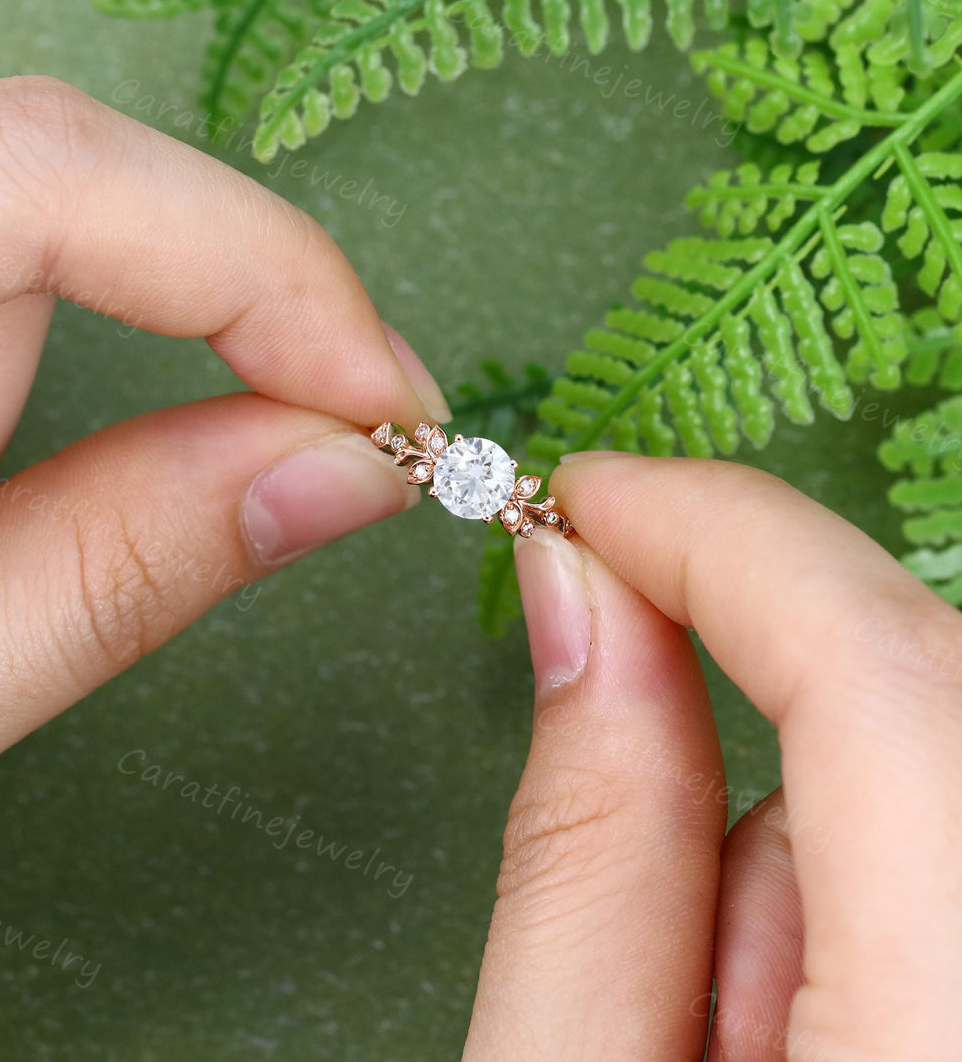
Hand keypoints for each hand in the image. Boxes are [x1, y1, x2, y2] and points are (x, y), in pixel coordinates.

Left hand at [0, 75, 449, 801]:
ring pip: (54, 218)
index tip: (382, 398)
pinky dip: (125, 324)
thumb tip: (341, 471)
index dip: (251, 262)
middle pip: (69, 176)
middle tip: (380, 426)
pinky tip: (170, 421)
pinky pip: (16, 255)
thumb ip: (110, 568)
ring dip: (187, 320)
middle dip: (252, 292)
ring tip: (290, 442)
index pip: (42, 175)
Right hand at [463, 454, 961, 1060]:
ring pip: (936, 780)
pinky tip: (803, 1036)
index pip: (881, 676)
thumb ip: (585, 850)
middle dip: (745, 709)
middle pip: (921, 707)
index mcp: (948, 1038)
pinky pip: (958, 849)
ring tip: (724, 1035)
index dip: (726, 540)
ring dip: (797, 861)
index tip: (598, 498)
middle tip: (623, 789)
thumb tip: (582, 602)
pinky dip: (866, 904)